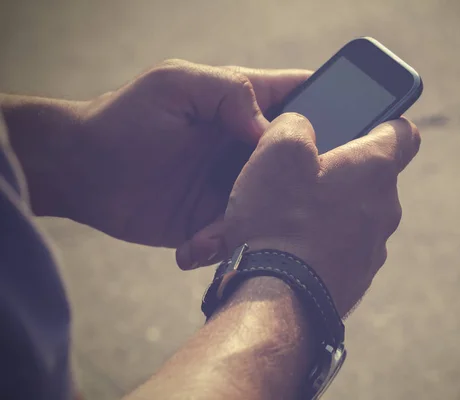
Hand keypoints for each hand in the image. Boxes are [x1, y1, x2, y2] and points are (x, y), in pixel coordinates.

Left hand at [40, 61, 309, 245]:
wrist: (82, 172)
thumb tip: (273, 130)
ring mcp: (234, 184)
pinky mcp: (216, 220)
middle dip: (312, 173)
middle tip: (310, 194)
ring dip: (273, 216)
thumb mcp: (176, 84)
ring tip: (253, 226)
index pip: (300, 96)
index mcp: (244, 104)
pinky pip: (243, 233)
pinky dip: (233, 242)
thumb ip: (230, 91)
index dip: (332, 105)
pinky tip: (202, 243)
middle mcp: (246, 145)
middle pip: (299, 156)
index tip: (352, 128)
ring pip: (278, 201)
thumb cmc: (125, 119)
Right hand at [177, 113, 419, 314]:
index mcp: (375, 169)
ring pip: (357, 212)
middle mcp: (385, 207)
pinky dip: (325, 239)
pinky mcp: (357, 276)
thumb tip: (301, 126)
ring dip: (331, 206)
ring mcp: (374, 247)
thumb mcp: (277, 152)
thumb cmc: (279, 221)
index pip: (404, 132)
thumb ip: (294, 124)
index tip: (364, 121)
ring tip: (289, 214)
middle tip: (303, 172)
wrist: (277, 302)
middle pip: (373, 175)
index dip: (386, 120)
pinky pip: (345, 245)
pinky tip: (292, 246)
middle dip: (342, 169)